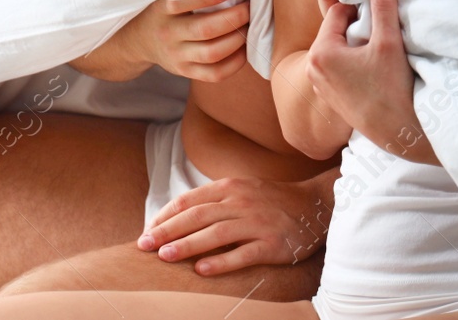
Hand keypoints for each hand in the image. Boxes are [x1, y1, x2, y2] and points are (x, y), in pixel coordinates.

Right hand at [69, 0, 249, 82]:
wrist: (138, 40)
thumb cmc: (163, 8)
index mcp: (162, 9)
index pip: (181, 2)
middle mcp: (168, 33)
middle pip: (205, 29)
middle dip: (234, 17)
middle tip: (249, 7)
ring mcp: (177, 56)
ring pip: (213, 52)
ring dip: (238, 39)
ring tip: (249, 26)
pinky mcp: (185, 72)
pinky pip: (215, 74)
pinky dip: (235, 62)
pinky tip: (244, 48)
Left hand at [137, 171, 335, 274]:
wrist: (314, 205)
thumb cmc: (270, 201)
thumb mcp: (241, 191)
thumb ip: (213, 202)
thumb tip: (177, 218)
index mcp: (229, 187)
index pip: (189, 200)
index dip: (165, 216)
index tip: (147, 230)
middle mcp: (240, 202)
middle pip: (197, 216)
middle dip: (167, 231)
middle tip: (144, 245)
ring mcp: (256, 222)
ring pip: (215, 233)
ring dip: (187, 245)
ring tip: (164, 257)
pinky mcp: (271, 243)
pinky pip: (243, 253)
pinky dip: (221, 262)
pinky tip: (201, 270)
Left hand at [304, 0, 437, 163]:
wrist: (397, 133)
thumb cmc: (392, 88)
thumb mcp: (389, 42)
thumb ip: (383, 6)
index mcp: (320, 52)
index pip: (340, 11)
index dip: (362, 7)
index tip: (381, 14)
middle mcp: (312, 67)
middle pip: (337, 29)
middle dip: (358, 26)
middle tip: (382, 34)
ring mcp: (319, 83)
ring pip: (339, 46)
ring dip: (357, 43)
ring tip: (380, 52)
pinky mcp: (329, 94)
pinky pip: (339, 64)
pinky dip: (355, 60)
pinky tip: (375, 69)